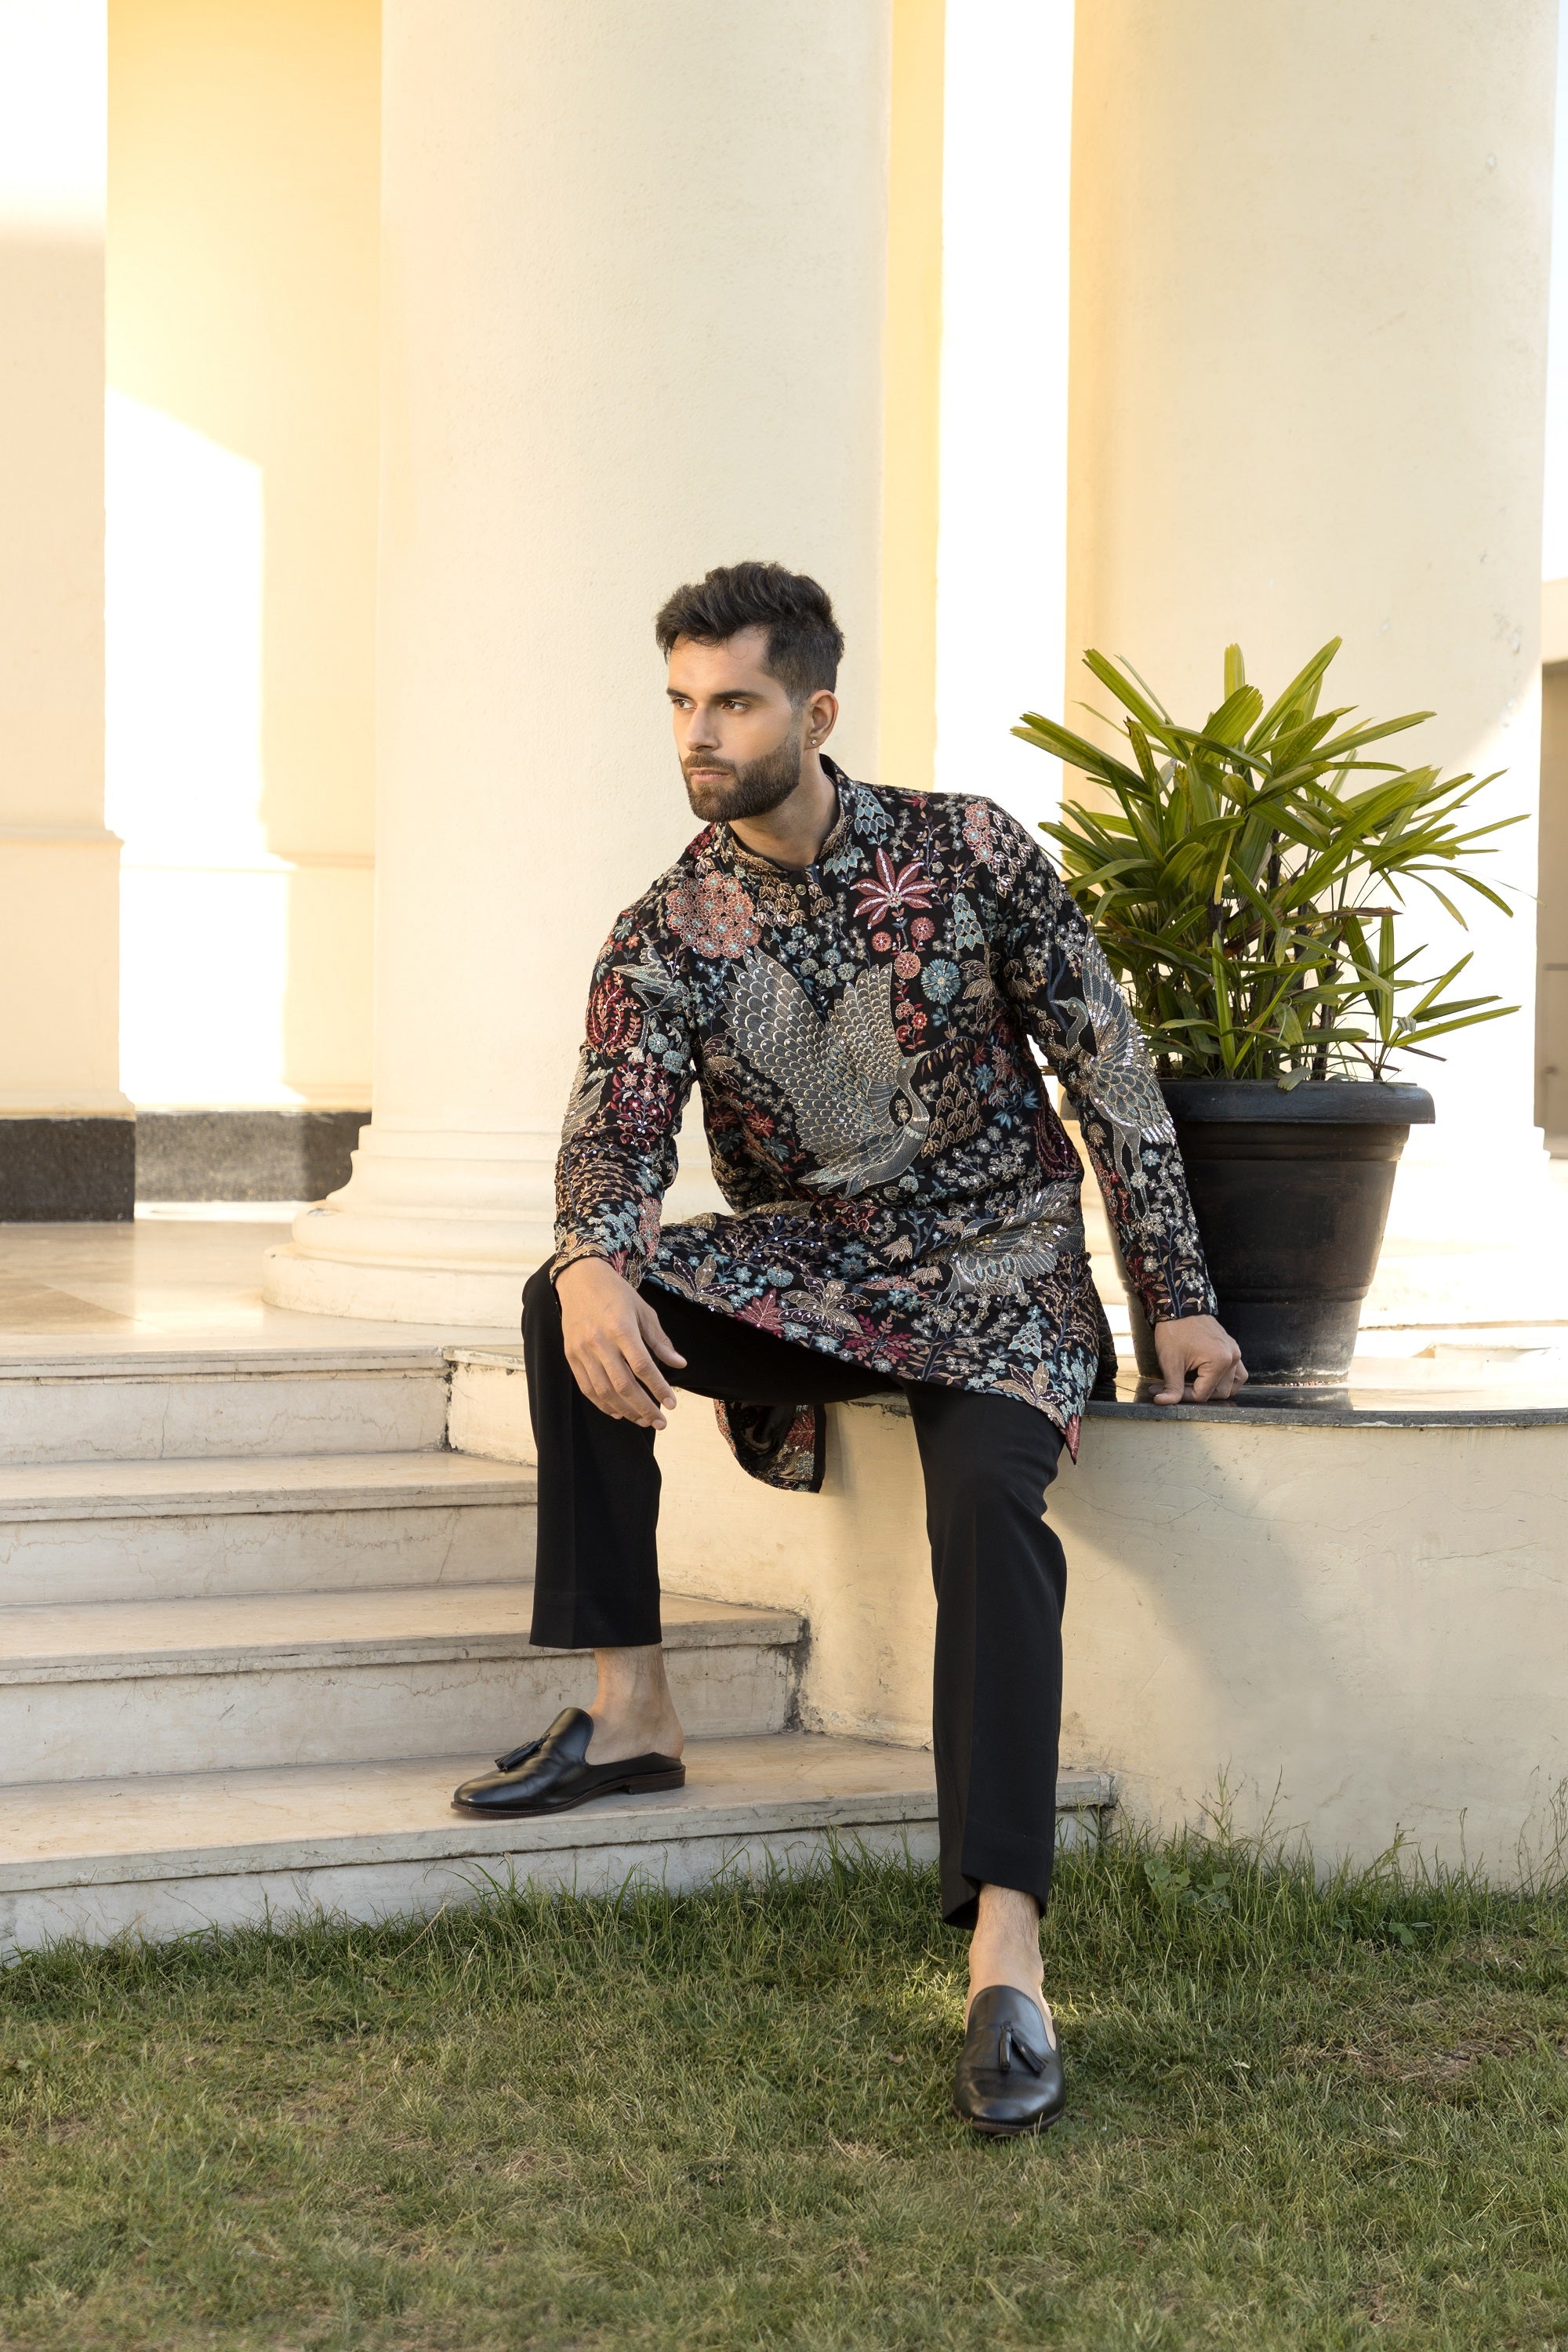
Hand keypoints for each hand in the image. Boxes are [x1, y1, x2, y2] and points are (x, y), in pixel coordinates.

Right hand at [556, 1257, 687, 1427]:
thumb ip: (660, 1340)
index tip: (672, 1404)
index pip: (643, 1367)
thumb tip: (680, 1364)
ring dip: (626, 1410)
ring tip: (643, 1421)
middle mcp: (599, 1342)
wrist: (579, 1280)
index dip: (658, 1388)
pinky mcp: (571, 1356)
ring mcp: (582, 1351)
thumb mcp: (644, 1311)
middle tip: (661, 1422)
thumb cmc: (616, 1294)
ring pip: (604, 1391)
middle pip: (623, 1385)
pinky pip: (587, 1388)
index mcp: (621, 1328)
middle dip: (644, 1408)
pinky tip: (619, 1412)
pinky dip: (603, 1404)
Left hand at [1151, 1313, 1247, 1404]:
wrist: (1179, 1305)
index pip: (1204, 1394)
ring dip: (1215, 1390)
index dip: (1184, 1397)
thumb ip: (1171, 1386)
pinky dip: (1223, 1379)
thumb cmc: (1174, 1330)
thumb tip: (1163, 1403)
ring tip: (1193, 1385)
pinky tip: (1206, 1377)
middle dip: (1197, 1393)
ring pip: (1232, 1385)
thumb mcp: (1170, 1362)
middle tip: (1176, 1388)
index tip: (1167, 1391)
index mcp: (1220, 1361)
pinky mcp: (1232, 1348)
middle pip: (1220, 1393)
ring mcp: (1235, 1352)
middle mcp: (1233, 1357)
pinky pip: (1235, 1372)